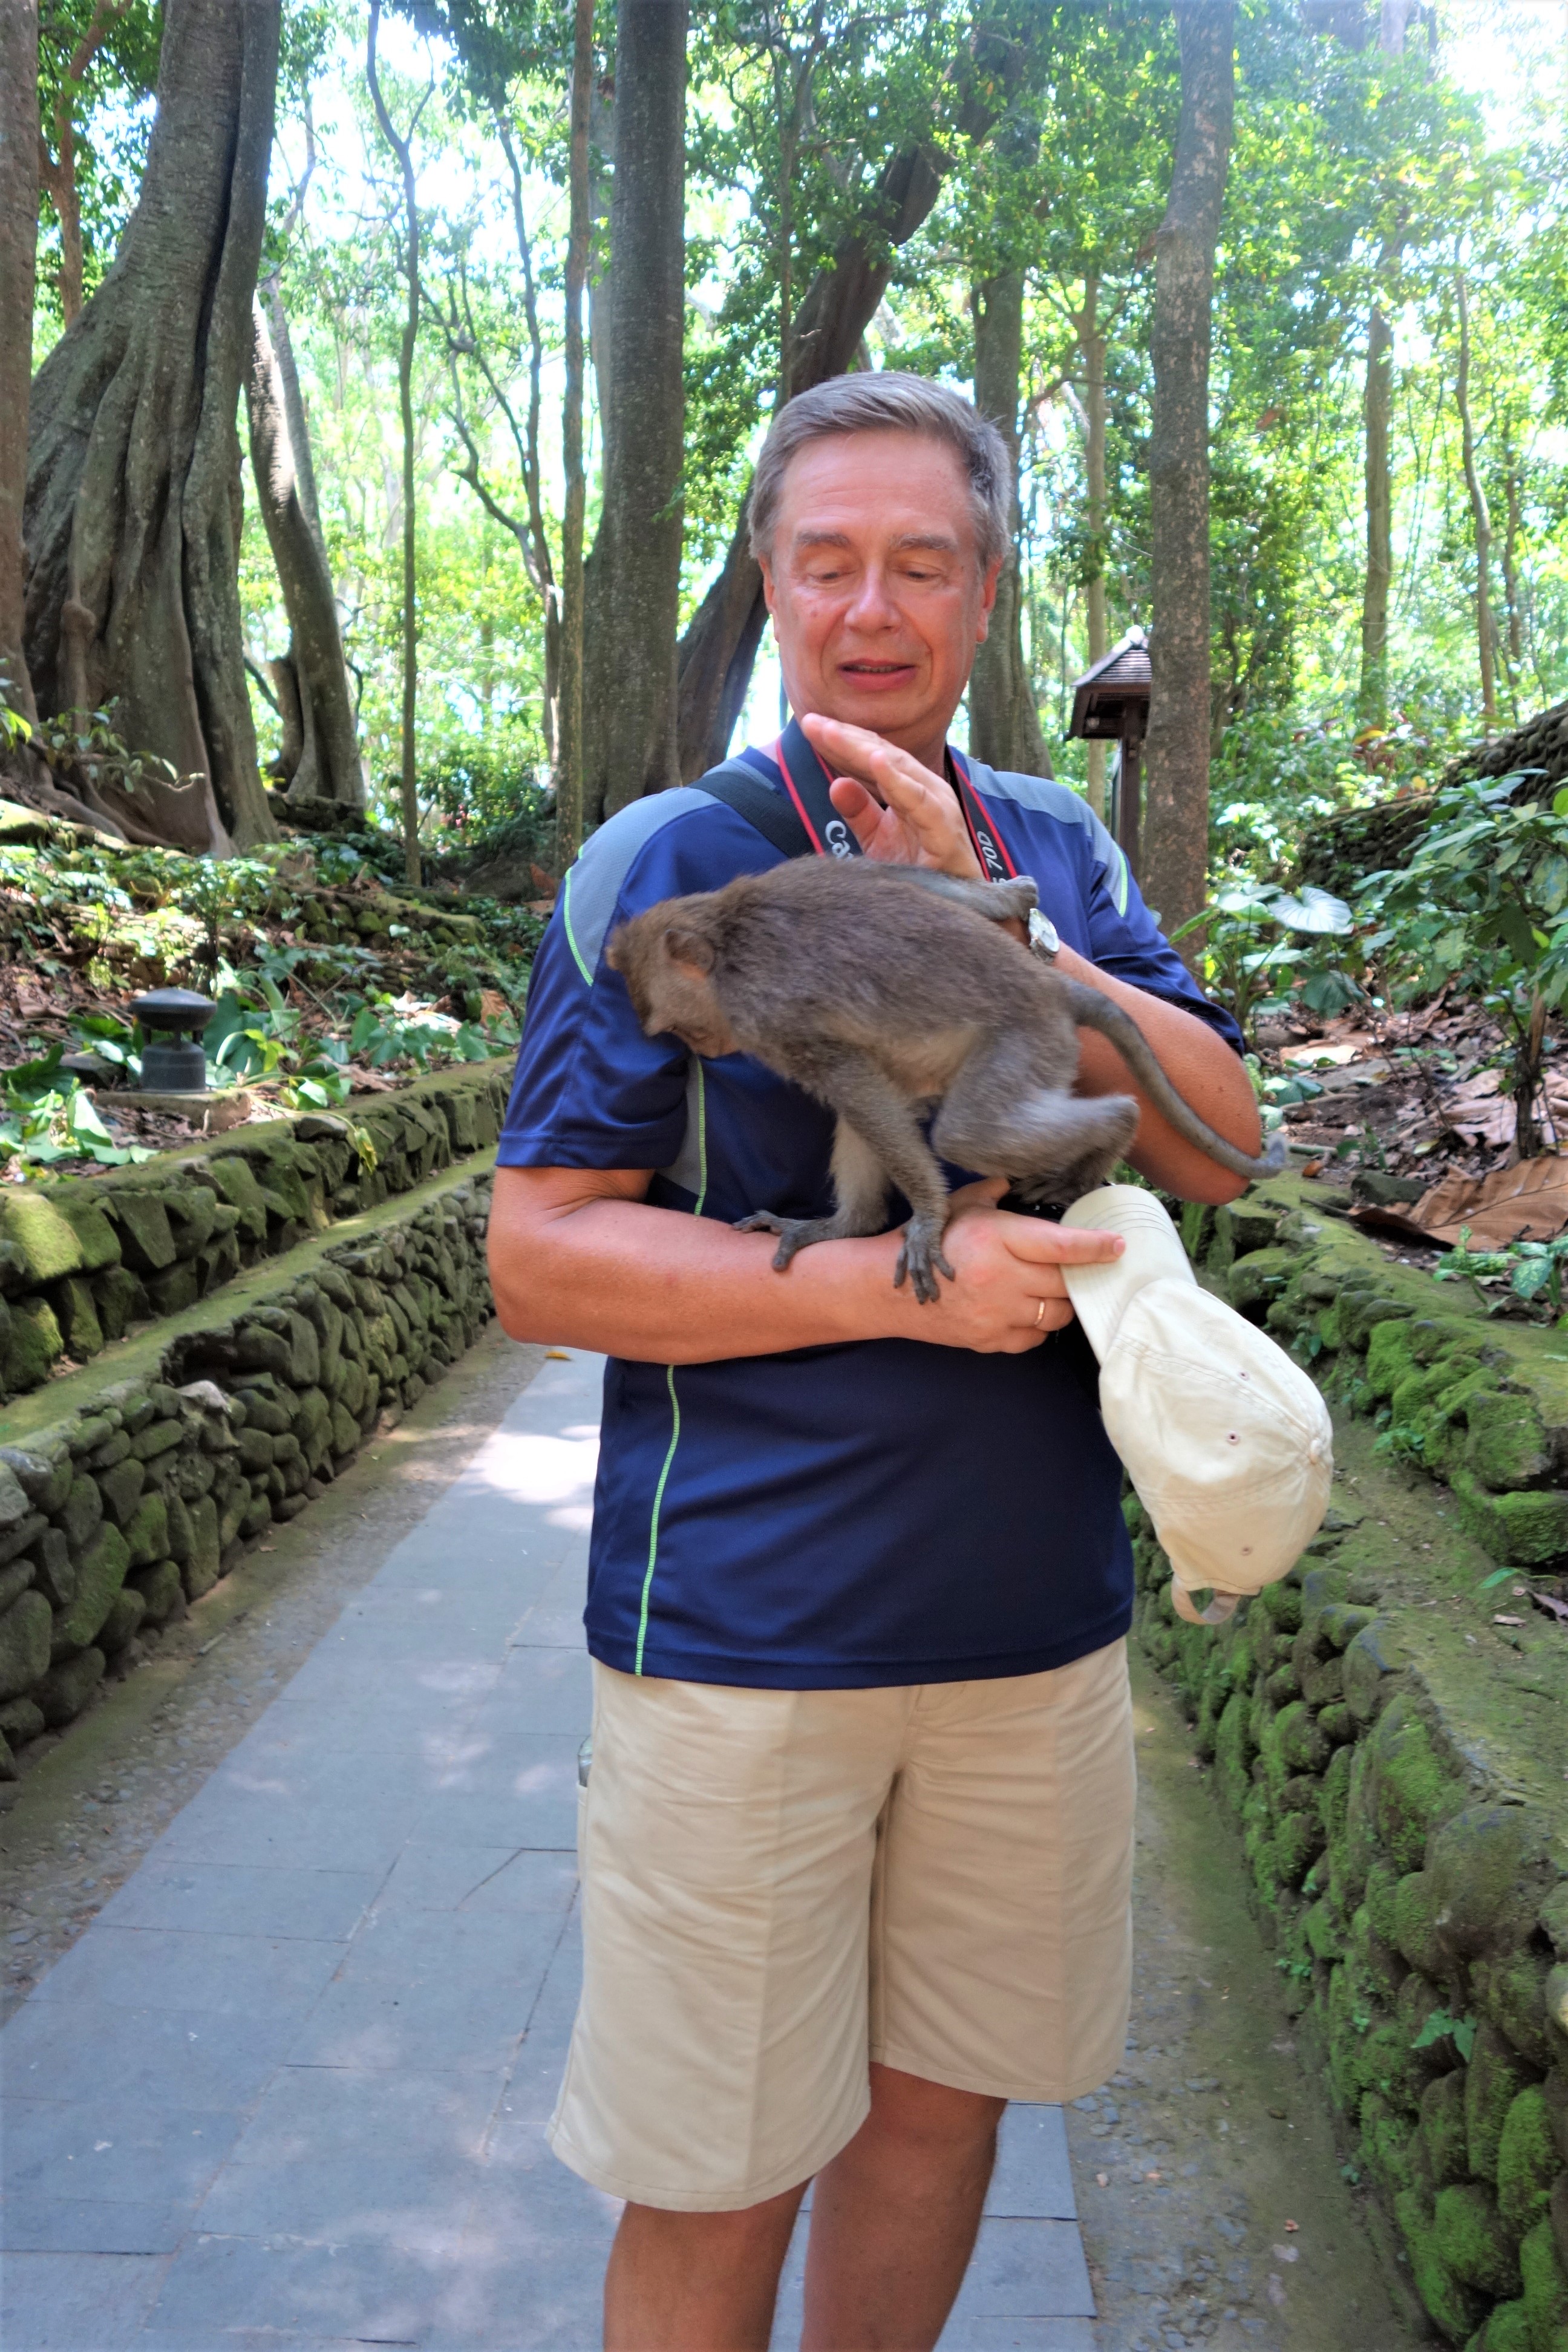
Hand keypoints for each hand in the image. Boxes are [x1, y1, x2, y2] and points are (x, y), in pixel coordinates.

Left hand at [798, 712, 982, 880]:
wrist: (952, 907)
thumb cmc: (919, 871)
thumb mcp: (878, 839)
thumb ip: (859, 811)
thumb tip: (835, 783)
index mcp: (910, 788)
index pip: (872, 755)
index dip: (841, 739)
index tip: (809, 725)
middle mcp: (926, 790)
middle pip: (882, 754)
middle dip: (846, 737)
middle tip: (812, 722)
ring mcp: (938, 808)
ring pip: (898, 770)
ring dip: (864, 750)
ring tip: (833, 733)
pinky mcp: (944, 831)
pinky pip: (919, 801)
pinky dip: (898, 781)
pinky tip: (876, 760)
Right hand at [879, 1179, 1124, 1353]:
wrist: (889, 1291)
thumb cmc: (927, 1242)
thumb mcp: (959, 1206)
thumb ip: (994, 1192)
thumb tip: (1018, 1180)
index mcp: (996, 1239)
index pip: (1061, 1247)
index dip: (1095, 1247)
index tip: (1118, 1246)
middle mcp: (1000, 1279)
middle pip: (1064, 1283)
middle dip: (1077, 1276)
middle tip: (1079, 1267)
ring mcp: (996, 1315)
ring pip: (1055, 1314)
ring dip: (1060, 1302)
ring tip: (1050, 1289)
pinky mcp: (990, 1340)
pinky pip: (1034, 1337)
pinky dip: (1038, 1325)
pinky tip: (1025, 1309)